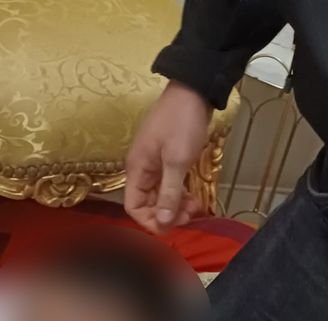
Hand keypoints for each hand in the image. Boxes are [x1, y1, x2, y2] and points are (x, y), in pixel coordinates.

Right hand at [124, 82, 211, 233]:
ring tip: (194, 207)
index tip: (170, 225)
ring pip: (160, 195)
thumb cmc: (182, 121)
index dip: (150, 221)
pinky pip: (168, 184)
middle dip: (166, 214)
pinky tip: (192, 197)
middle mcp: (141, 169)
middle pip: (147, 203)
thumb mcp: (177, 161)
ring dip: (175, 205)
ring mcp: (154, 163)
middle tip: (188, 216)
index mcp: (137, 169)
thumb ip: (169, 193)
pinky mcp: (167, 158)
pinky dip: (179, 193)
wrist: (193, 88)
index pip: (133, 206)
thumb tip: (163, 223)